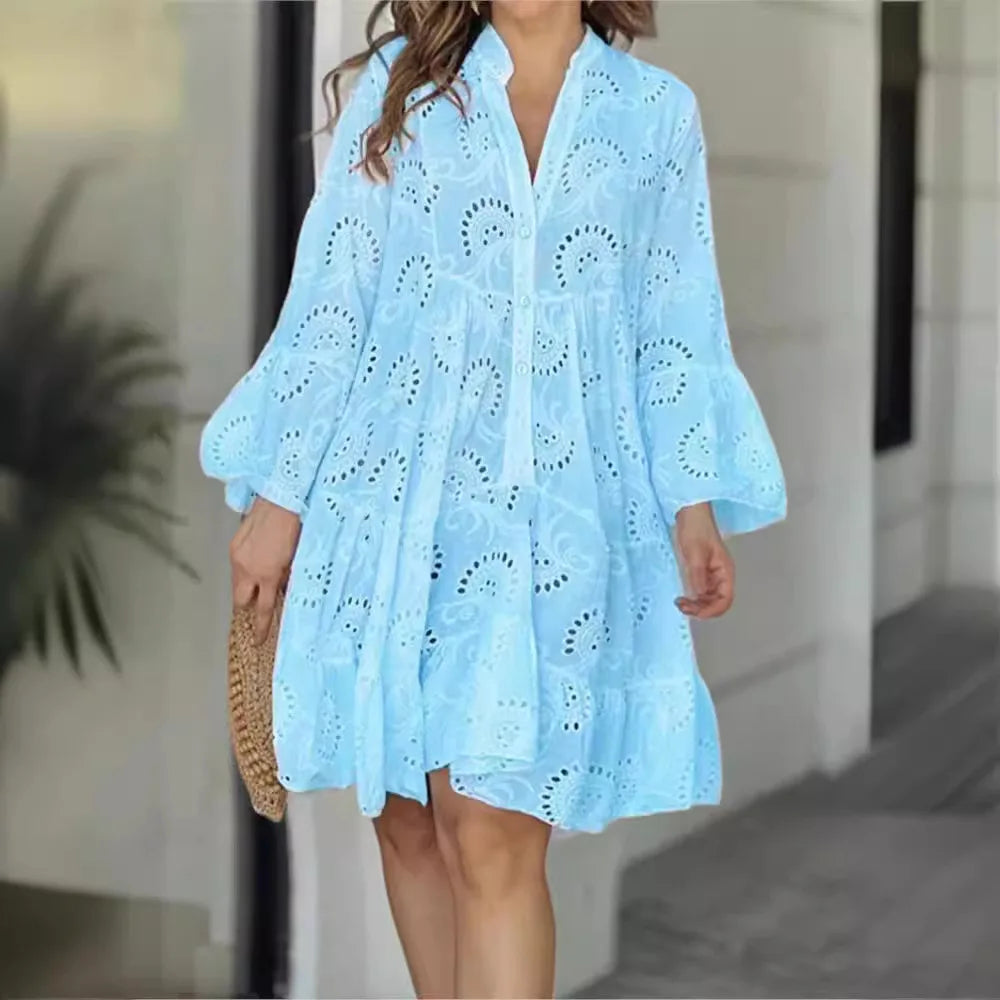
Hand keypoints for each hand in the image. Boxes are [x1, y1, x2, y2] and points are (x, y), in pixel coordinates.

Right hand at [230, 497, 301, 642]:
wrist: (281, 498)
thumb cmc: (296, 527)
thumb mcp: (297, 559)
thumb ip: (287, 579)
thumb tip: (283, 590)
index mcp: (268, 574)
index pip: (262, 609)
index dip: (260, 627)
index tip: (258, 640)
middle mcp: (248, 568)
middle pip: (240, 601)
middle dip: (248, 605)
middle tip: (259, 601)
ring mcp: (238, 556)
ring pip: (236, 583)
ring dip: (246, 585)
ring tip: (261, 576)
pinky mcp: (234, 544)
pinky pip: (236, 566)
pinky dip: (245, 568)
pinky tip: (257, 559)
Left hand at [673, 503, 733, 619]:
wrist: (689, 512)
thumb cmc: (696, 527)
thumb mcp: (695, 552)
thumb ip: (698, 575)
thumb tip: (698, 596)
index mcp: (725, 571)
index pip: (725, 600)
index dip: (712, 610)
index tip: (695, 612)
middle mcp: (720, 575)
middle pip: (716, 602)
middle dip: (701, 609)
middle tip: (683, 607)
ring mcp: (710, 574)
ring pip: (707, 599)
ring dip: (696, 605)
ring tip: (680, 603)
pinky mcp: (700, 571)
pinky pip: (699, 591)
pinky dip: (691, 597)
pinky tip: (681, 597)